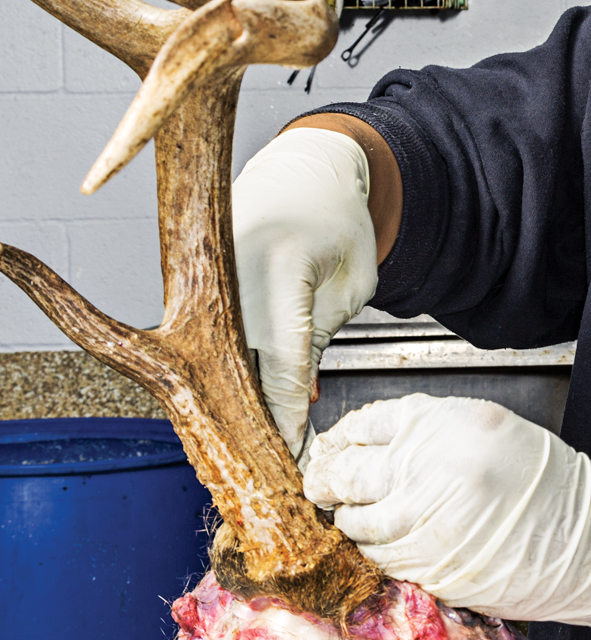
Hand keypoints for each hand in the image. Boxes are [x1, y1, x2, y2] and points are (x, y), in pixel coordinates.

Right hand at [232, 128, 378, 457]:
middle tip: (269, 471)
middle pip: (233, 368)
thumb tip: (299, 402)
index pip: (280, 363)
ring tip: (251, 451)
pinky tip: (230, 409)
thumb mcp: (354, 281)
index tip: (295, 460)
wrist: (305, 168)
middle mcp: (227, 271)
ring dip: (229, 402)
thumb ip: (325, 340)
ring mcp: (199, 272)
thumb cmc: (339, 222)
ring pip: (210, 359)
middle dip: (251, 423)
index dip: (286, 419)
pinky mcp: (186, 279)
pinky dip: (215, 374)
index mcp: (279, 267)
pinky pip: (201, 340)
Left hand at [303, 393, 590, 632]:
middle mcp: (427, 468)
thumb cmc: (546, 484)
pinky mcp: (427, 565)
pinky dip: (375, 550)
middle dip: (328, 479)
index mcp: (443, 425)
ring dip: (349, 518)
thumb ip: (429, 430)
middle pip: (347, 472)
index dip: (342, 438)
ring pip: (356, 521)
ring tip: (356, 514)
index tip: (335, 446)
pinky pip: (380, 556)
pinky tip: (388, 542)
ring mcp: (424, 520)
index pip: (364, 425)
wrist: (589, 539)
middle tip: (321, 483)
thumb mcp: (489, 429)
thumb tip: (369, 443)